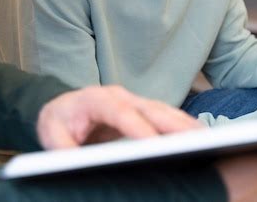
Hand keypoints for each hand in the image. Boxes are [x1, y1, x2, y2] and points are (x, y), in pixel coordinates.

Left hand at [37, 85, 202, 148]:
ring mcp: (133, 100)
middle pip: (150, 108)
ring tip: (206, 139)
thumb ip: (62, 147)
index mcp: (95, 99)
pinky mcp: (142, 110)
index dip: (137, 127)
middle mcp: (119, 95)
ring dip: (184, 124)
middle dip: (172, 124)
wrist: (64, 107)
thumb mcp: (51, 133)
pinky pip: (166, 116)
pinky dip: (183, 125)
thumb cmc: (59, 120)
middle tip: (194, 140)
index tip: (153, 144)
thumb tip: (72, 162)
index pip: (119, 112)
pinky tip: (198, 136)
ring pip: (163, 110)